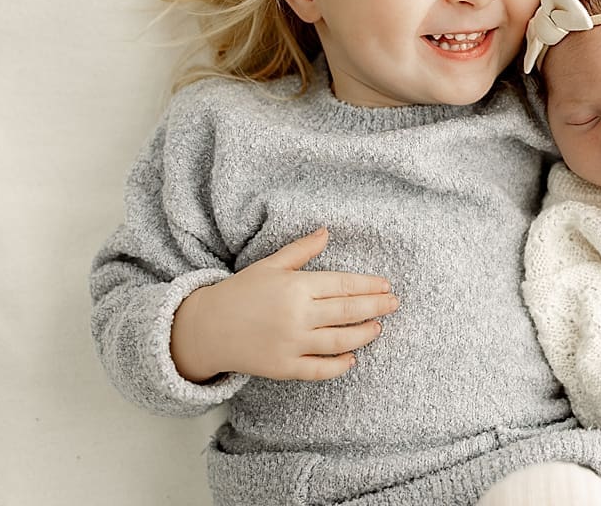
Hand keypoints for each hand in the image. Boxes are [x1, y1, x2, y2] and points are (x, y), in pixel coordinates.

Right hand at [169, 227, 397, 382]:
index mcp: (296, 287)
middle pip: (348, 311)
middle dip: (376, 307)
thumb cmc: (240, 292)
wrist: (206, 328)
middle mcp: (297, 315)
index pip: (343, 285)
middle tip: (394, 304)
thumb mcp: (270, 265)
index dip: (368, 285)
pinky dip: (338, 366)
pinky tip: (352, 359)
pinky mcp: (283, 368)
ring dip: (363, 335)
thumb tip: (326, 231)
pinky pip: (318, 370)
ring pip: (339, 341)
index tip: (386, 285)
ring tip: (378, 327)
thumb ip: (301, 250)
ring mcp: (290, 344)